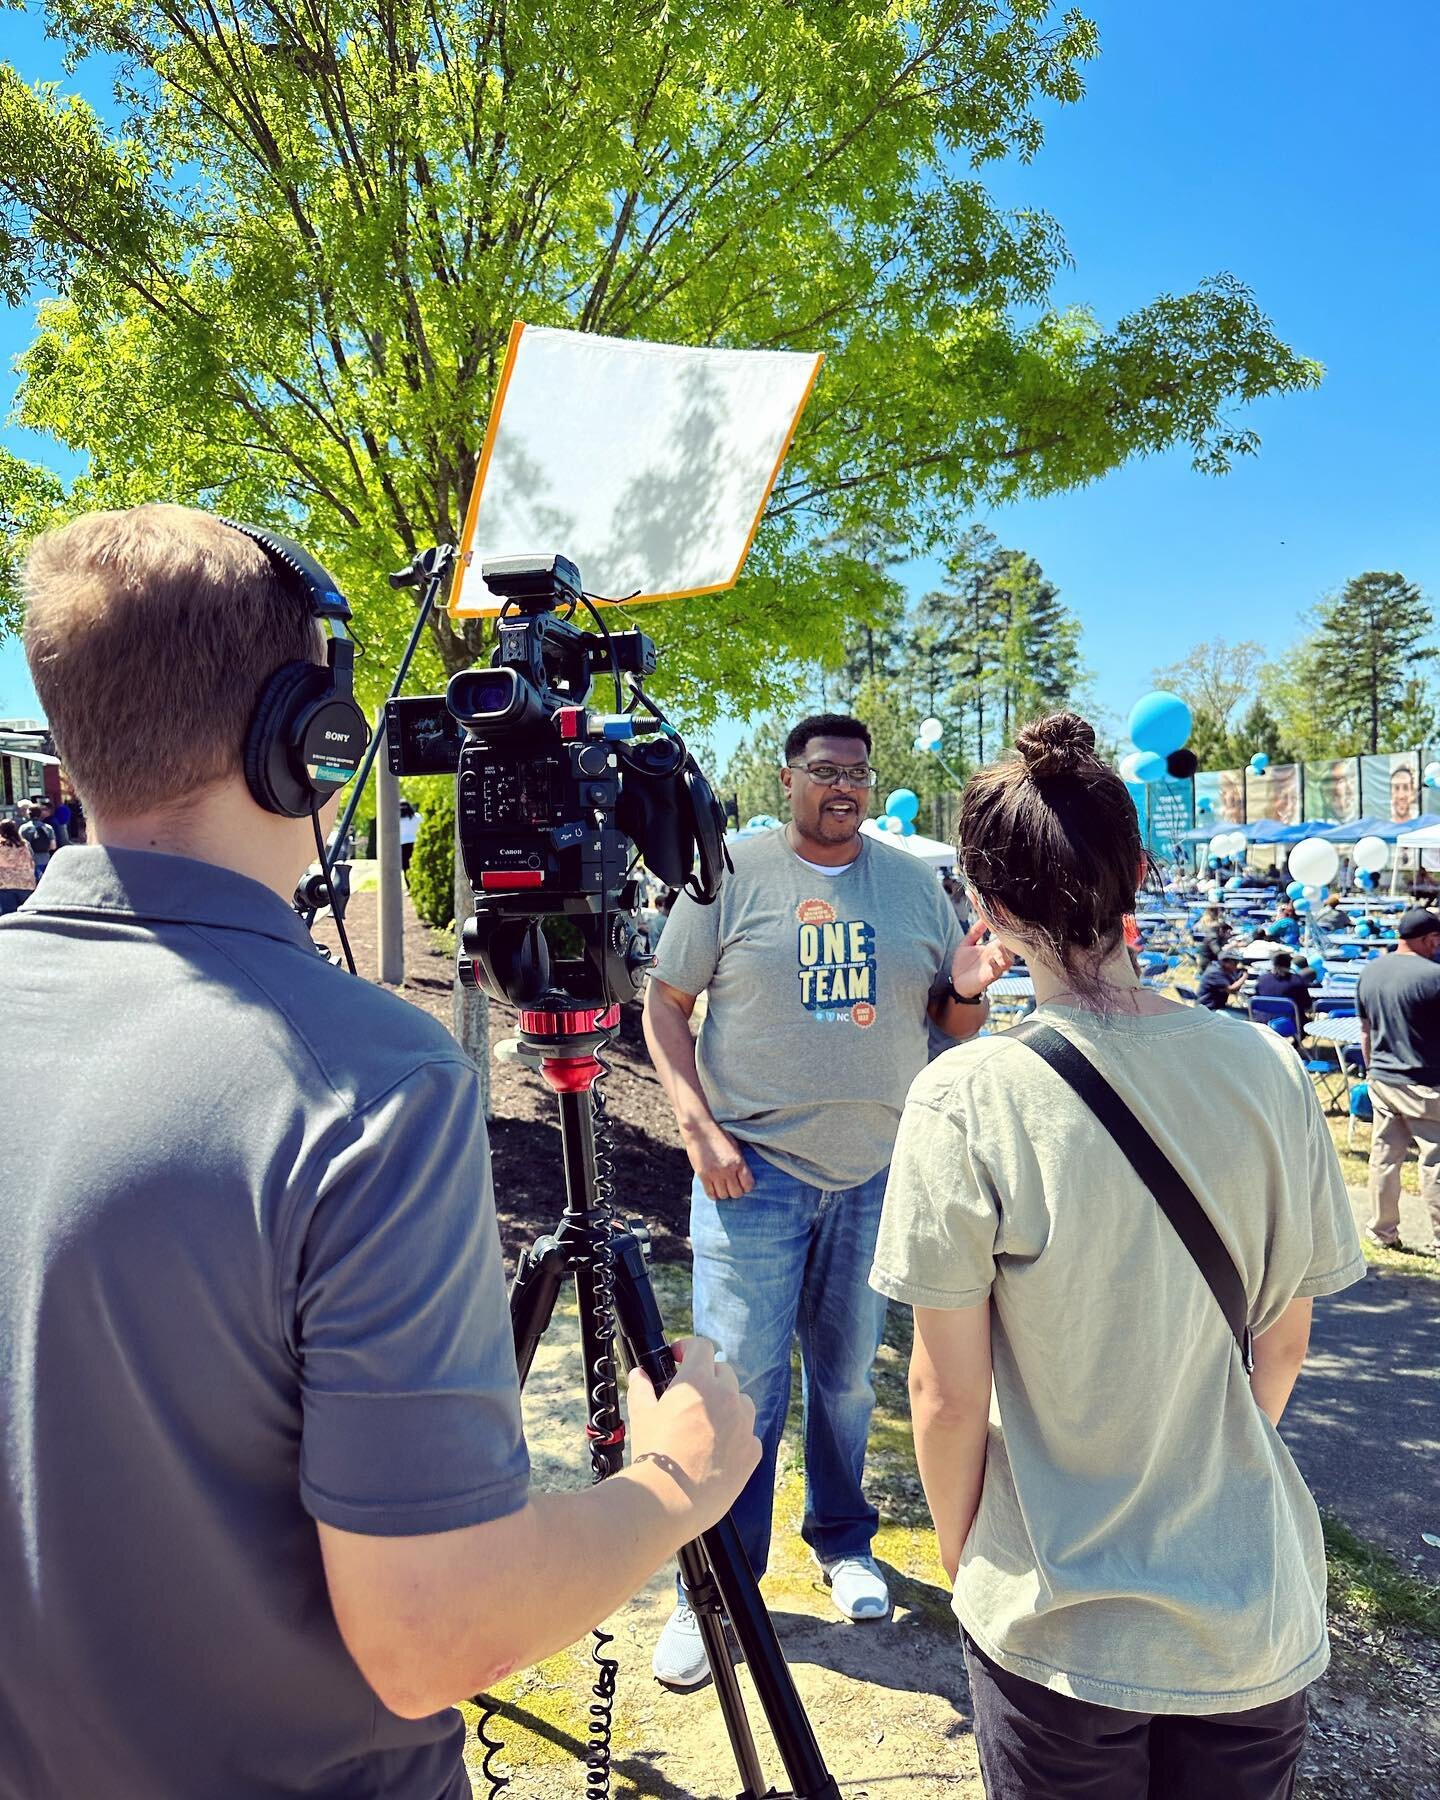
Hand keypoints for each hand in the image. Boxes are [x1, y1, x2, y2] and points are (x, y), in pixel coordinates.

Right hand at [628, 1339, 760, 1533]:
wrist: (670, 1498)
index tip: (679, 1356)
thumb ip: (641, 1389)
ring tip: (707, 1423)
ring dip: (727, 1404)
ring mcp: (743, 1424)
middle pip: (723, 1372)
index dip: (689, 1348)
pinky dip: (737, 1435)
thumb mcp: (642, 1415)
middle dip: (707, 1377)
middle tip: (690, 1394)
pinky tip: (719, 1450)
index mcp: (698, 1382)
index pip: (702, 1347)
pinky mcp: (752, 1450)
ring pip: (741, 1401)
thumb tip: (639, 1375)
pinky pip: (749, 1433)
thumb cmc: (654, 1455)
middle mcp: (726, 1397)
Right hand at [680, 1118, 754, 1199]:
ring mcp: (715, 1174)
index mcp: (738, 1162)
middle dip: (736, 1192)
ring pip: (723, 1196)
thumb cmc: (719, 1136)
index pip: (748, 1185)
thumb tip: (743, 1177)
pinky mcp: (703, 1176)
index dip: (747, 1187)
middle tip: (733, 1186)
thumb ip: (740, 1162)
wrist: (700, 1130)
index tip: (744, 1185)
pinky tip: (714, 1189)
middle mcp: (728, 1170)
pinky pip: (710, 1194)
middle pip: (736, 1193)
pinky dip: (713, 1194)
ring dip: (724, 1193)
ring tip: (723, 1187)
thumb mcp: (735, 1147)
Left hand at [949, 921, 1013, 998]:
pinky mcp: (989, 977)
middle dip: (1009, 940)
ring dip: (1004, 952)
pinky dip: (995, 965)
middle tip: (1003, 932)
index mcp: (993, 948)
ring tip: (996, 946)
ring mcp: (995, 967)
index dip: (1006, 929)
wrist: (956, 984)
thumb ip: (975, 931)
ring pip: (1008, 959)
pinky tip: (990, 960)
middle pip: (1011, 947)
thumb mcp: (967, 944)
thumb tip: (982, 914)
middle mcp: (997, 957)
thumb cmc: (963, 964)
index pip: (1006, 936)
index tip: (1004, 918)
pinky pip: (997, 971)